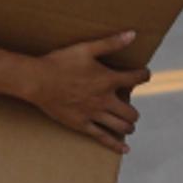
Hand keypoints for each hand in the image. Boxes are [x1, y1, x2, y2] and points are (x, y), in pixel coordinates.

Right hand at [26, 31, 150, 153]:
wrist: (37, 80)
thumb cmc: (60, 62)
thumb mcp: (86, 48)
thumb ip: (110, 43)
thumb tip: (133, 34)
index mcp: (107, 80)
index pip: (135, 78)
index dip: (144, 75)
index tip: (145, 74)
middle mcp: (104, 100)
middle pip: (131, 111)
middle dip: (134, 110)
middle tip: (130, 108)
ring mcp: (93, 114)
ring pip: (121, 126)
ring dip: (128, 126)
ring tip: (128, 124)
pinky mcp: (81, 125)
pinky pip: (103, 138)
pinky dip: (116, 145)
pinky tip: (125, 148)